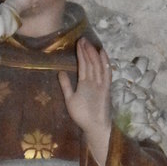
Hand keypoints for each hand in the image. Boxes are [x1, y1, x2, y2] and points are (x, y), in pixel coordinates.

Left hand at [58, 38, 111, 165]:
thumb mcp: (70, 99)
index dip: (81, 54)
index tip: (79, 42)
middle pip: (90, 63)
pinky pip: (106, 74)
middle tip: (83, 38)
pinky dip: (105, 64)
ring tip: (89, 43)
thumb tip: (60, 72)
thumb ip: (66, 86)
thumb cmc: (82, 115)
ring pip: (97, 66)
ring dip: (93, 54)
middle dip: (87, 50)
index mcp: (85, 83)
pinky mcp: (105, 89)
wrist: (93, 127)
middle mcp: (93, 81)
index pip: (83, 65)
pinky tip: (102, 54)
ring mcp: (100, 84)